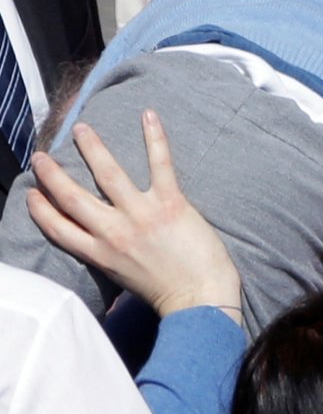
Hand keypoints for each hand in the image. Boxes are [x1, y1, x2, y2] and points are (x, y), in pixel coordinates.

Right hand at [27, 110, 242, 323]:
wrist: (200, 298)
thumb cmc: (169, 293)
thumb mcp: (125, 281)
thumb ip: (110, 261)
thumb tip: (104, 253)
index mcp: (100, 254)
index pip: (59, 228)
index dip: (42, 209)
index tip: (32, 193)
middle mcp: (113, 233)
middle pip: (72, 198)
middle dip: (53, 174)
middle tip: (42, 156)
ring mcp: (140, 215)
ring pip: (108, 173)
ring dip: (92, 148)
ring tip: (82, 129)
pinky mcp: (169, 204)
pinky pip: (160, 164)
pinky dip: (155, 137)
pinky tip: (148, 115)